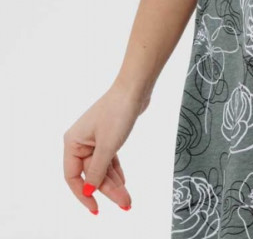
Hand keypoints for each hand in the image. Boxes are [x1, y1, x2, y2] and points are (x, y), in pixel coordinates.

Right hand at [63, 80, 149, 214]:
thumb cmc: (118, 112)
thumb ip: (97, 170)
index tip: (96, 208)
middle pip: (91, 174)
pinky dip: (116, 171)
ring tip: (128, 198)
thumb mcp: (107, 146)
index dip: (83, 195)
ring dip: (114, 183)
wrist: (134, 88)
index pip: (73, 177)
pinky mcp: (107, 136)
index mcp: (73, 143)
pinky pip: (108, 159)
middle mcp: (80, 142)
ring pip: (102, 168)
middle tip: (124, 204)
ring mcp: (94, 139)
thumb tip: (89, 190)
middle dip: (107, 190)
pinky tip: (124, 183)